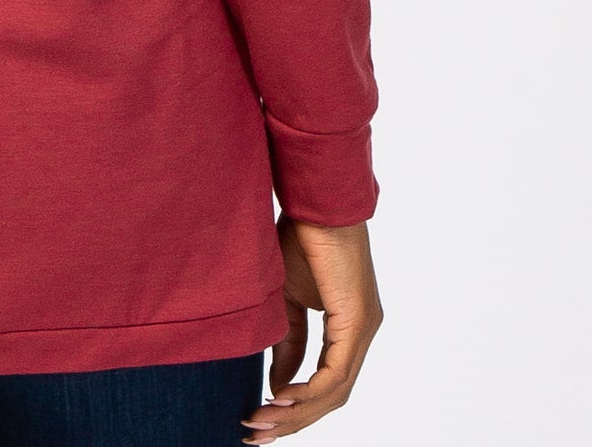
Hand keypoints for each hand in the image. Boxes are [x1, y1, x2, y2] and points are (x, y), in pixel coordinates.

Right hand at [241, 216, 381, 440]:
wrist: (314, 198)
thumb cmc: (301, 235)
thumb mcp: (287, 297)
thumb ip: (288, 339)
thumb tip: (278, 382)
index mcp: (348, 327)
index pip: (326, 382)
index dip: (295, 406)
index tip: (260, 417)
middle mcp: (362, 332)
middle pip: (331, 395)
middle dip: (292, 420)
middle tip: (255, 435)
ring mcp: (364, 328)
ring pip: (335, 390)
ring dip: (297, 411)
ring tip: (261, 421)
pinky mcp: (358, 320)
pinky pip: (336, 371)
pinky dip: (309, 390)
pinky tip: (281, 398)